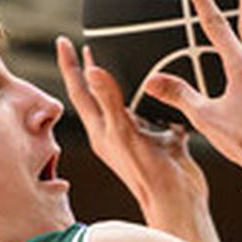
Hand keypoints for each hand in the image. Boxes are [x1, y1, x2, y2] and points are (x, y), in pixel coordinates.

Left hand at [55, 34, 210, 234]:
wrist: (179, 201)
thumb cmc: (148, 174)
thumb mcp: (124, 133)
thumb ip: (109, 100)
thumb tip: (91, 70)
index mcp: (101, 131)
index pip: (79, 92)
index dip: (70, 65)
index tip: (62, 40)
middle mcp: (117, 133)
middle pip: (100, 96)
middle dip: (93, 70)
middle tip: (89, 44)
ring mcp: (140, 138)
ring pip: (130, 103)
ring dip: (127, 82)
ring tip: (125, 58)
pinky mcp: (162, 140)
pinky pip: (158, 113)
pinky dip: (159, 98)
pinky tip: (167, 84)